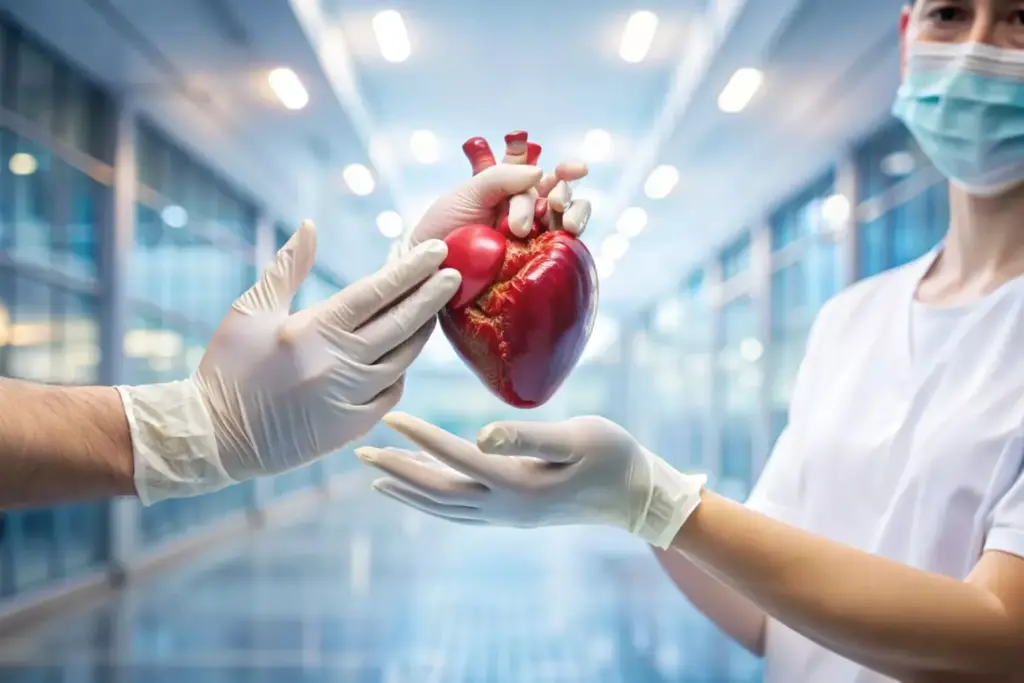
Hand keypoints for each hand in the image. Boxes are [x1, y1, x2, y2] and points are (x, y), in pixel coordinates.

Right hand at [122, 221, 460, 503]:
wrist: (214, 438)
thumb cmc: (228, 367)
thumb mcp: (250, 311)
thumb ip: (287, 268)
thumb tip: (310, 226)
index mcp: (314, 330)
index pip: (377, 292)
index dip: (410, 269)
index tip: (436, 251)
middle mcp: (339, 364)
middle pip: (402, 323)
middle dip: (432, 295)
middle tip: (455, 274)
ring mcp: (350, 398)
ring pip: (403, 359)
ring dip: (421, 332)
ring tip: (432, 310)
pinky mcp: (353, 427)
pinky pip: (392, 392)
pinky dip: (400, 371)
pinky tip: (402, 354)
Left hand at [356, 412, 706, 548]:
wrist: (637, 498)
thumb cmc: (613, 456)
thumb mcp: (578, 436)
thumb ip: (528, 437)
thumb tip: (479, 434)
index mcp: (517, 483)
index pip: (455, 457)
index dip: (420, 436)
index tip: (390, 416)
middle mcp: (504, 507)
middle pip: (436, 490)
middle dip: (397, 470)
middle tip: (360, 450)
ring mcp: (507, 516)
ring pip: (443, 506)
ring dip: (407, 490)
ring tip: (376, 474)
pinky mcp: (513, 514)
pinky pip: (459, 511)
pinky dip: (432, 501)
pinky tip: (420, 489)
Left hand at [403, 132, 591, 250]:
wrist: (430, 267)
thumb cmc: (443, 226)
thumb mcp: (467, 193)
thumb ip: (501, 177)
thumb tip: (539, 172)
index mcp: (512, 190)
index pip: (545, 175)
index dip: (566, 170)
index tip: (578, 169)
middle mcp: (527, 212)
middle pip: (559, 195)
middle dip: (563, 193)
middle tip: (553, 203)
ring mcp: (533, 239)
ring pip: (567, 219)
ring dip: (575, 214)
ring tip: (565, 223)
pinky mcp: (535, 263)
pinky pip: (562, 250)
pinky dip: (570, 240)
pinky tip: (566, 236)